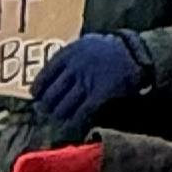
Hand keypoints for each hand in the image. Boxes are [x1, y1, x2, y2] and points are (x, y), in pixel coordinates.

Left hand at [29, 31, 150, 128]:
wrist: (135, 52)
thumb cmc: (111, 48)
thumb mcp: (86, 44)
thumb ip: (70, 57)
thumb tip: (55, 74)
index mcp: (68, 54)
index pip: (44, 76)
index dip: (38, 89)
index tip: (36, 96)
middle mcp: (74, 69)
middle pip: (52, 94)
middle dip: (47, 106)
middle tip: (46, 112)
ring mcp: (86, 82)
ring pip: (64, 105)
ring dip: (59, 116)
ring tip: (58, 120)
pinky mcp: (99, 94)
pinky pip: (82, 112)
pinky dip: (75, 122)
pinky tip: (72, 127)